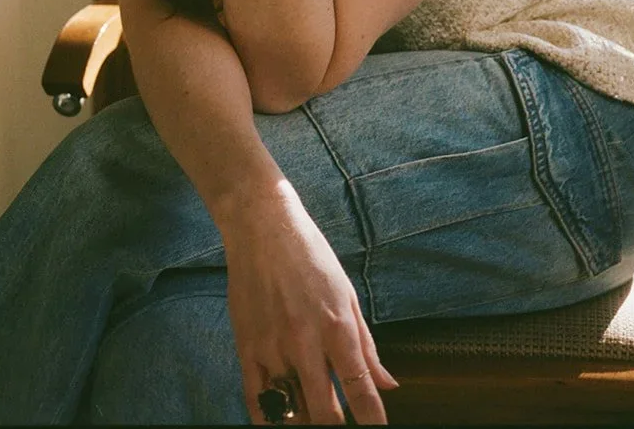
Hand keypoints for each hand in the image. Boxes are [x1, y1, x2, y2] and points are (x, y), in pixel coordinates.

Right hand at [220, 181, 397, 424]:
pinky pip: (256, 401)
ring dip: (304, 421)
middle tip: (342, 424)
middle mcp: (305, 341)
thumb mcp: (347, 291)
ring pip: (290, 411)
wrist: (261, 225)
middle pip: (324, 411)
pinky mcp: (247, 347)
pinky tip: (282, 419)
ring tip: (313, 416)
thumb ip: (366, 343)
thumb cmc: (309, 253)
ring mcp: (272, 347)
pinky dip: (270, 419)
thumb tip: (387, 383)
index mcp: (336, 324)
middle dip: (336, 427)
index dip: (372, 418)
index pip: (359, 387)